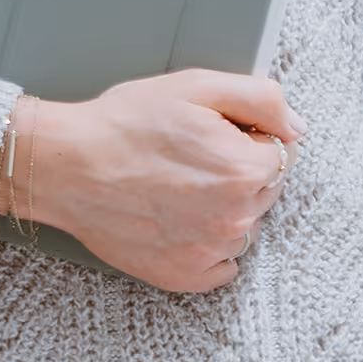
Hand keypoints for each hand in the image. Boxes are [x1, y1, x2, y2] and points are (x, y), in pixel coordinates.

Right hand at [0, 69, 292, 292]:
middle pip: (263, 191)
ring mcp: (210, 251)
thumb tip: (297, 126)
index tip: (213, 134)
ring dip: (222, 208)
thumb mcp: (195, 86)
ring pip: (242, 227)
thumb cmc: (124, 123)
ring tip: (176, 187)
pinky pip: (222, 267)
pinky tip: (177, 222)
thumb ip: (262, 99)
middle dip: (237, 172)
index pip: (280, 154)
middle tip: (189, 157)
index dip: (248, 138)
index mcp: (245, 169)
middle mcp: (236, 217)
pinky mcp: (184, 275)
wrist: (65, 167)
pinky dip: (208, 247)